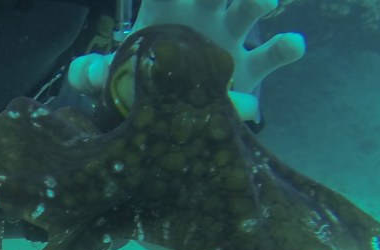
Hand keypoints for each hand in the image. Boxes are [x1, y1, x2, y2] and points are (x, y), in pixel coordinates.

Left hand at [68, 0, 304, 120]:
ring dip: (257, 0)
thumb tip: (85, 72)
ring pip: (247, 8)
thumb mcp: (116, 79)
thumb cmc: (145, 83)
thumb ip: (95, 74)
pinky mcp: (250, 69)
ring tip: (266, 1)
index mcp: (164, 7)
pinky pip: (271, 55)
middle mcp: (202, 13)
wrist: (180, 109)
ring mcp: (230, 37)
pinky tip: (293, 44)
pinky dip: (285, 48)